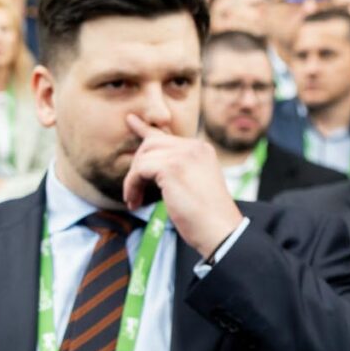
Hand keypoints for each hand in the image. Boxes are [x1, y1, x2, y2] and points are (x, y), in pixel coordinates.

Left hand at [120, 113, 241, 257]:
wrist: (219, 229)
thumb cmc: (205, 216)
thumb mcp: (192, 184)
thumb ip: (175, 169)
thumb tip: (149, 165)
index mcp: (200, 149)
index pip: (166, 135)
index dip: (145, 130)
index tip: (130, 121)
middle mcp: (194, 147)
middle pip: (150, 144)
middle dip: (136, 166)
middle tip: (133, 191)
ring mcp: (184, 155)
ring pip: (142, 156)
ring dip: (133, 179)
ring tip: (134, 199)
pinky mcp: (172, 168)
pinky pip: (139, 169)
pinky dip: (132, 185)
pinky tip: (135, 201)